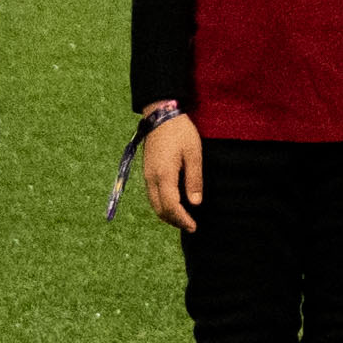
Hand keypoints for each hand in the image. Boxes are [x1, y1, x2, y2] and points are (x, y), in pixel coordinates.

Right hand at [134, 110, 204, 230]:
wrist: (161, 115)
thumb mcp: (194, 154)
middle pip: (159, 209)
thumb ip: (194, 179)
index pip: (171, 206)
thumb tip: (195, 203)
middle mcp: (151, 178)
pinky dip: (162, 204)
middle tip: (190, 225)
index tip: (193, 226)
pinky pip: (152, 195)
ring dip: (167, 214)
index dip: (182, 219)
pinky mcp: (147, 171)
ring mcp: (147, 175)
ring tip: (183, 218)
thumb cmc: (180, 132)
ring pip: (153, 203)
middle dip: (174, 220)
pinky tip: (173, 204)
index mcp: (164, 175)